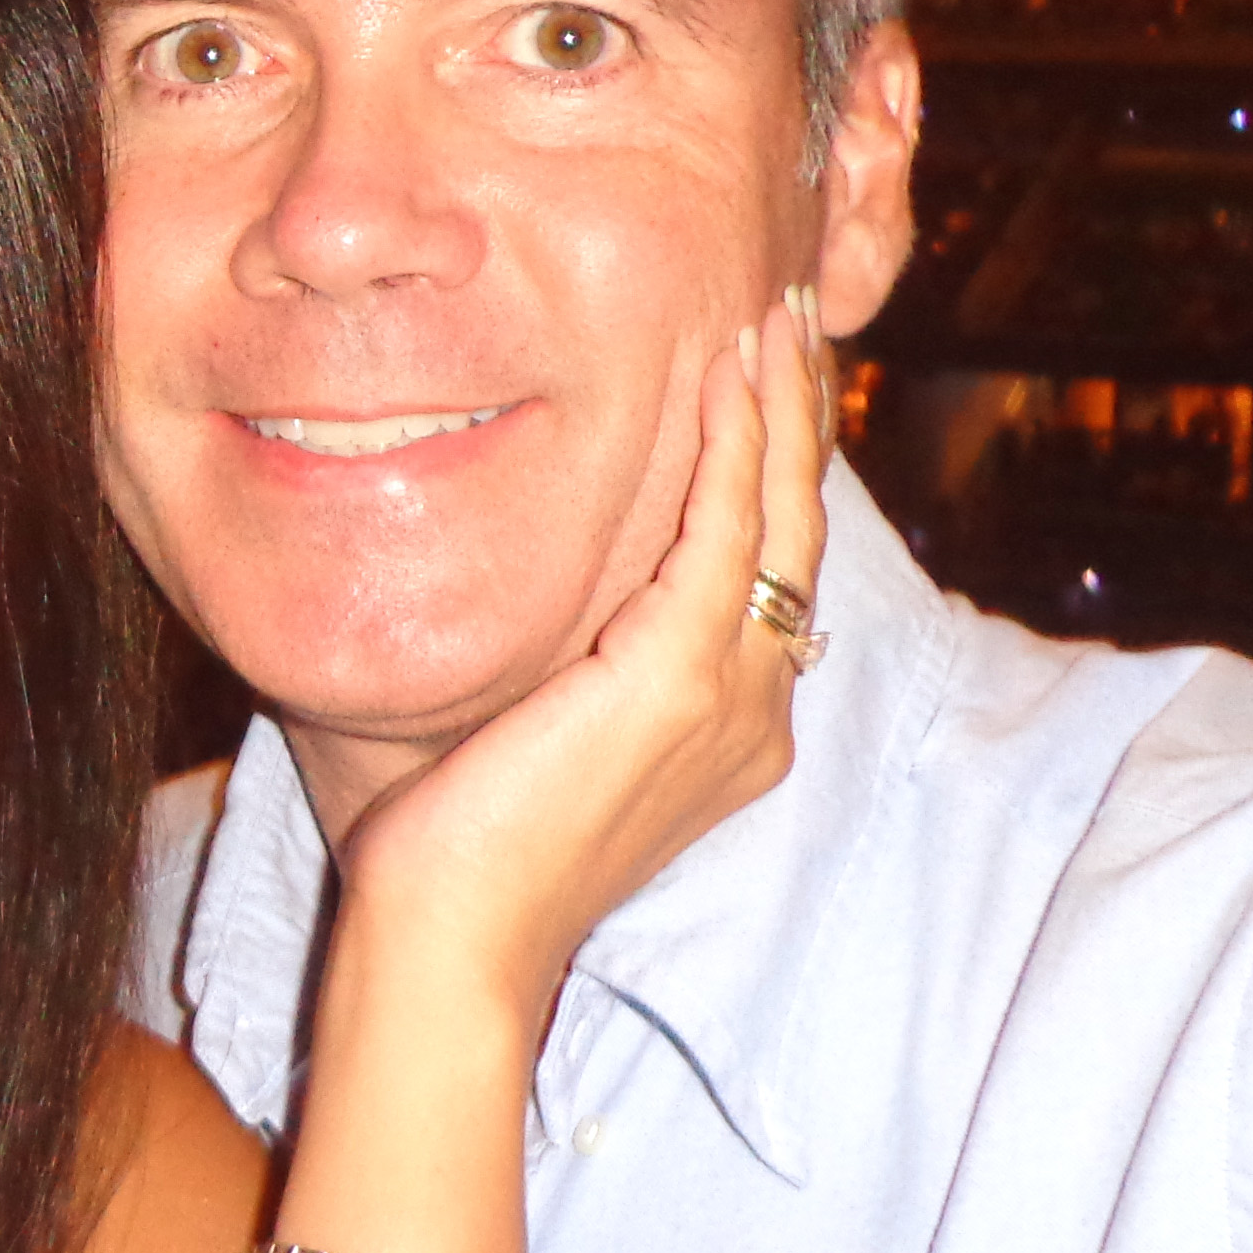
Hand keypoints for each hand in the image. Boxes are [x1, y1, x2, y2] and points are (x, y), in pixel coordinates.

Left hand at [323, 290, 832, 1022]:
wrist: (453, 935)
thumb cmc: (467, 845)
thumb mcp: (543, 726)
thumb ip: (579, 656)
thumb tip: (558, 587)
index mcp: (732, 725)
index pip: (773, 569)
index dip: (772, 468)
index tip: (759, 379)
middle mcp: (756, 711)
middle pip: (799, 533)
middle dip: (795, 420)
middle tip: (786, 318)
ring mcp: (730, 698)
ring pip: (778, 521)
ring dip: (775, 410)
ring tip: (766, 319)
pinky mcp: (678, 680)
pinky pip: (723, 537)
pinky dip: (730, 449)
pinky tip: (720, 377)